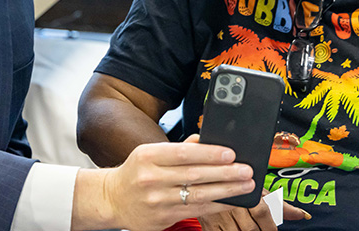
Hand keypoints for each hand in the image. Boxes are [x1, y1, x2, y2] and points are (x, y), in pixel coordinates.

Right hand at [73, 134, 255, 230]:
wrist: (112, 199)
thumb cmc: (136, 172)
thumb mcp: (150, 153)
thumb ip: (178, 148)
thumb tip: (205, 140)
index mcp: (148, 156)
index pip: (184, 153)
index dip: (210, 153)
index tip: (231, 154)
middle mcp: (151, 178)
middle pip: (195, 175)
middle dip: (225, 173)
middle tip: (246, 170)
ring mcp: (156, 201)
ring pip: (198, 196)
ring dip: (226, 190)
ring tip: (245, 185)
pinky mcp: (162, 218)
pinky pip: (195, 211)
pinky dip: (216, 206)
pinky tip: (230, 200)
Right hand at [199, 191, 309, 230]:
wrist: (207, 178)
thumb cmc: (239, 186)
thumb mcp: (259, 192)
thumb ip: (282, 206)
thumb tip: (304, 215)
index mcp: (247, 192)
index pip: (264, 213)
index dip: (270, 228)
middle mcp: (233, 202)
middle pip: (251, 228)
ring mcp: (219, 214)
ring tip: (250, 230)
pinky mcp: (209, 223)